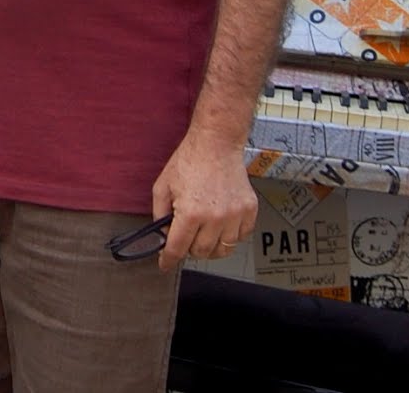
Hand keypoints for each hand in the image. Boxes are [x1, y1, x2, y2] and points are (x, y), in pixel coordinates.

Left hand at [150, 131, 256, 271]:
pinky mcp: (249, 211)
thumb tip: (162, 237)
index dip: (168, 260)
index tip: (165, 264)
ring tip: (203, 231)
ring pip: (222, 250)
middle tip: (186, 235)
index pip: (177, 249)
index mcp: (190, 212)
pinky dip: (230, 236)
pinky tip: (221, 224)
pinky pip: (241, 238)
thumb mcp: (162, 186)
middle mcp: (214, 217)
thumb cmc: (189, 161)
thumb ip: (159, 215)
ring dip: (210, 245)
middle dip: (189, 248)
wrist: (216, 144)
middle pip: (201, 252)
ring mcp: (235, 215)